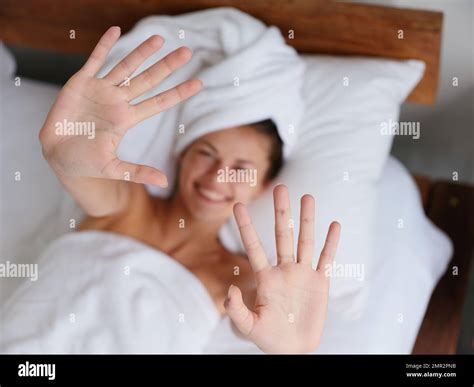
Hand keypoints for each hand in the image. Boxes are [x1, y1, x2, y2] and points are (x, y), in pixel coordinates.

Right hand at [39, 26, 201, 186]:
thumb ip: (138, 172)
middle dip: (167, 66)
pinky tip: (116, 30)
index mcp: (127, 119)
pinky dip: (104, 45)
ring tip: (160, 38)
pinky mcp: (80, 83)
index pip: (159, 102)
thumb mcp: (112, 169)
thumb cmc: (86, 163)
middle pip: (148, 79)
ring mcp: (101, 90)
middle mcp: (118, 101)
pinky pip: (94, 60)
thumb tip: (165, 183)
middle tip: (187, 52)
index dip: (179, 93)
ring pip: (125, 66)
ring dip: (141, 52)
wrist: (57, 155)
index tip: (199, 83)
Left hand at [225, 184, 340, 353]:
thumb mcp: (248, 327)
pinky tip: (334, 225)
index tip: (237, 204)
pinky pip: (326, 259)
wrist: (293, 349)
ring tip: (307, 197)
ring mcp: (302, 274)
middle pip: (282, 234)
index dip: (245, 226)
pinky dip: (330, 243)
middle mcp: (284, 269)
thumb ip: (236, 310)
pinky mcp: (320, 283)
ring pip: (305, 240)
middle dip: (281, 211)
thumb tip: (230, 289)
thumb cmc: (268, 338)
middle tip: (280, 186)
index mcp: (265, 277)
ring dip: (307, 219)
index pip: (253, 246)